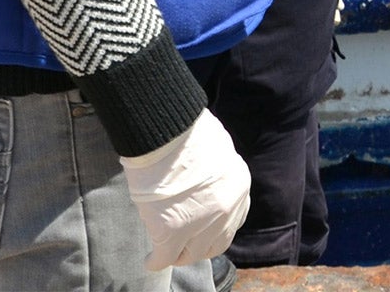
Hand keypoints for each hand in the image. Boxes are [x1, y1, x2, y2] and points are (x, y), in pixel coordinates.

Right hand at [118, 107, 249, 271]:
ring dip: (179, 254)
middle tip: (183, 244)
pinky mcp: (173, 230)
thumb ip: (215, 169)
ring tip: (165, 252)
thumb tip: (203, 177)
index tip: (204, 228)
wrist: (167, 128)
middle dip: (200, 245)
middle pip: (216, 242)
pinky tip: (150, 259)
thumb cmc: (185, 129)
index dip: (217, 226)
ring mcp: (201, 223)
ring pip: (192, 254)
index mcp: (238, 184)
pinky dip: (156, 260)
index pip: (234, 218)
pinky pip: (165, 257)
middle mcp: (227, 208)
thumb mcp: (216, 146)